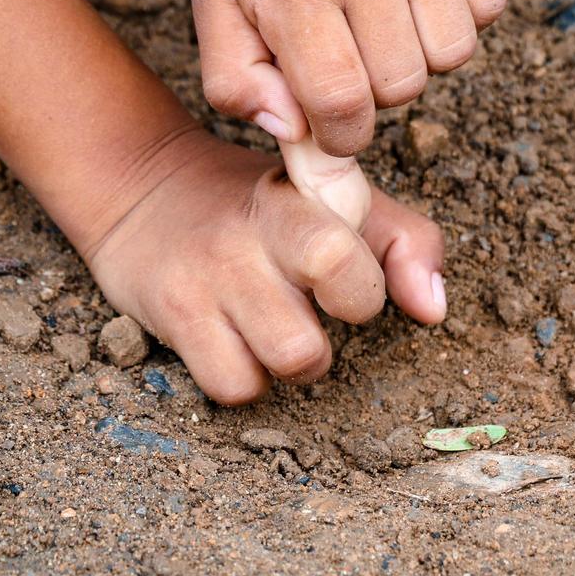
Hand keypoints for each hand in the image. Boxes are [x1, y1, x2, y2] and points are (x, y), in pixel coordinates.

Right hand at [84, 129, 444, 403]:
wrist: (141, 188)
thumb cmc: (258, 204)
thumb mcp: (330, 198)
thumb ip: (400, 241)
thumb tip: (433, 310)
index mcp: (295, 201)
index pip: (340, 256)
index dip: (361, 286)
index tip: (345, 276)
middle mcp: (246, 241)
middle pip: (312, 331)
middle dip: (331, 335)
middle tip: (311, 310)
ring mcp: (205, 283)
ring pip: (286, 362)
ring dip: (295, 363)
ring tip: (278, 328)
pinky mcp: (172, 320)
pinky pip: (233, 387)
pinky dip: (247, 379)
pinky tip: (239, 344)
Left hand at [191, 0, 505, 155]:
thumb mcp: (212, 2)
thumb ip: (235, 82)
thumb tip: (293, 134)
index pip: (343, 104)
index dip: (342, 135)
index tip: (332, 124)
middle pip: (404, 87)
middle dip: (376, 93)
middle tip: (349, 56)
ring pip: (453, 54)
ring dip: (421, 57)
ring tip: (383, 24)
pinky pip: (488, 9)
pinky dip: (460, 16)